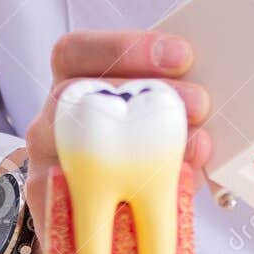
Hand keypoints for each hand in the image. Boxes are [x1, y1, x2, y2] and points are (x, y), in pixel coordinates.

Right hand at [0, 29, 212, 253]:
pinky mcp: (50, 206)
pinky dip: (127, 201)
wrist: (91, 204)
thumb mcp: (147, 110)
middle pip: (76, 94)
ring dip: (143, 149)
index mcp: (71, 80)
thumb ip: (169, 104)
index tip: (182, 55)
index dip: (128, 47)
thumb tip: (208, 116)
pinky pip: (76, 204)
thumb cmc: (128, 143)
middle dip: (144, 94)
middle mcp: (51, 118)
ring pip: (75, 148)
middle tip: (199, 104)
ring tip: (192, 154)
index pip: (78, 51)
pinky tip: (166, 198)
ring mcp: (45, 162)